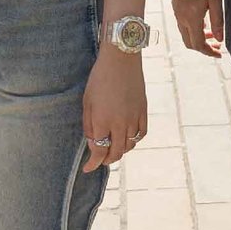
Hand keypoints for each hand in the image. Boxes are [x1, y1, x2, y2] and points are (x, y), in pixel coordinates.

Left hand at [82, 50, 146, 172]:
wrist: (121, 61)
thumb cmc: (99, 79)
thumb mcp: (87, 101)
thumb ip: (89, 124)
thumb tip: (92, 142)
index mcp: (102, 121)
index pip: (99, 151)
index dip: (93, 163)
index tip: (87, 168)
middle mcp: (120, 123)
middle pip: (115, 152)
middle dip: (107, 160)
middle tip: (100, 161)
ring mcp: (134, 119)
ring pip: (129, 145)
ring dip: (120, 151)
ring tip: (113, 150)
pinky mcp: (144, 112)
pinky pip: (141, 134)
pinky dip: (134, 141)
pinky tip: (128, 140)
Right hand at [171, 0, 223, 57]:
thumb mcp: (215, 1)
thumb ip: (218, 21)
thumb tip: (220, 39)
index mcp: (191, 19)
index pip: (198, 44)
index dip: (209, 52)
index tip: (219, 53)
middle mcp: (181, 18)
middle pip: (190, 42)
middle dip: (204, 47)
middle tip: (217, 44)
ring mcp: (177, 12)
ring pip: (186, 33)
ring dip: (199, 37)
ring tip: (213, 32)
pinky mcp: (176, 6)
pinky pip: (183, 24)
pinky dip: (194, 28)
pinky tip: (203, 20)